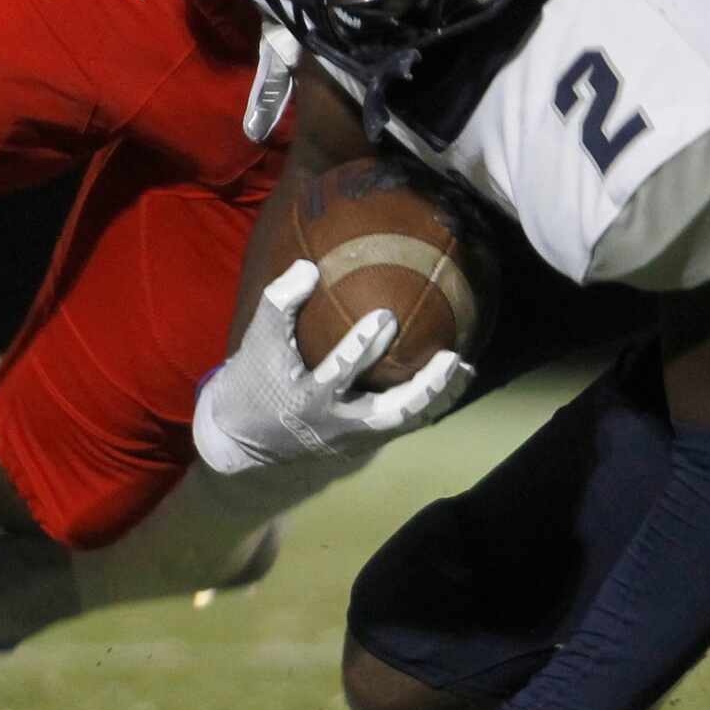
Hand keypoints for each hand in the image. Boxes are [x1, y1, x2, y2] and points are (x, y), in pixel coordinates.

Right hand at [191, 260, 471, 475]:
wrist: (244, 435)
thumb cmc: (253, 379)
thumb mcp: (257, 340)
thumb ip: (279, 301)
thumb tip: (310, 267)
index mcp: (307, 399)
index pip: (338, 373)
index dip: (361, 346)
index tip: (385, 316)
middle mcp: (336, 424)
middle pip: (390, 414)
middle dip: (424, 388)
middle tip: (452, 357)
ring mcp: (352, 437)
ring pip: (404, 422)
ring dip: (437, 397)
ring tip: (465, 368)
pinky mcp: (361, 442)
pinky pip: (401, 423)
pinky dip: (427, 404)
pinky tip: (450, 384)